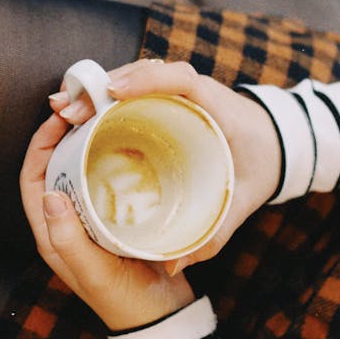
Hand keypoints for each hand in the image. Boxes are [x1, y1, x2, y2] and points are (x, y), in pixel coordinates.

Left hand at [20, 112, 194, 330]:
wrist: (163, 318)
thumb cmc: (127, 301)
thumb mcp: (96, 274)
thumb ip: (69, 240)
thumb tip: (49, 195)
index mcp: (53, 234)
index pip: (32, 179)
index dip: (38, 145)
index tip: (57, 118)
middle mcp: (66, 222)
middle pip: (53, 168)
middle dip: (60, 136)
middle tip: (81, 108)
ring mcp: (90, 219)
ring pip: (78, 169)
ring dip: (84, 142)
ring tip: (102, 117)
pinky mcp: (114, 217)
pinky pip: (104, 178)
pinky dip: (109, 157)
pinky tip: (127, 143)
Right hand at [49, 59, 280, 273]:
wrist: (276, 146)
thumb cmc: (258, 170)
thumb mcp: (238, 206)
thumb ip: (211, 237)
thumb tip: (170, 265)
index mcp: (218, 108)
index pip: (183, 81)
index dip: (147, 80)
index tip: (113, 94)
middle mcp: (196, 91)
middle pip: (146, 73)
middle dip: (102, 86)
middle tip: (68, 111)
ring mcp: (179, 90)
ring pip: (134, 76)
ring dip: (96, 87)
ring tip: (63, 109)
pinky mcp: (167, 96)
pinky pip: (134, 86)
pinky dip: (104, 92)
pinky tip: (80, 107)